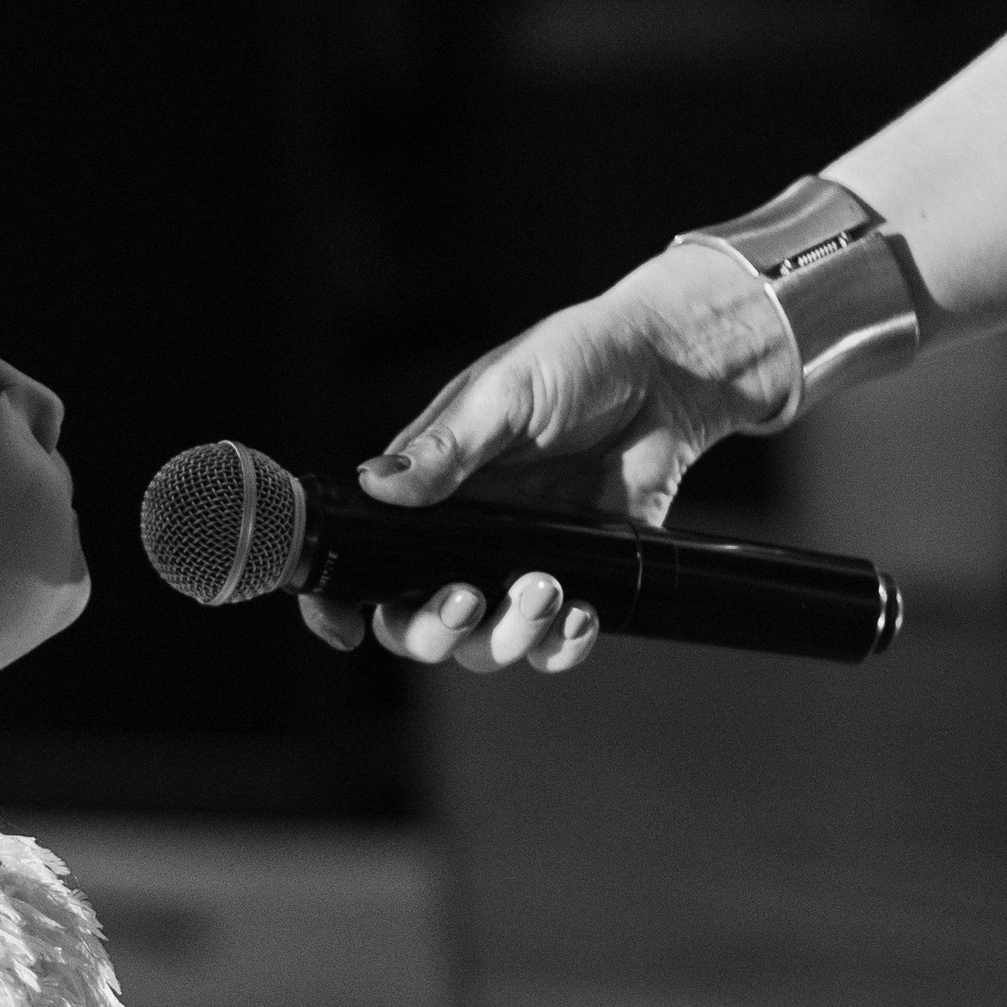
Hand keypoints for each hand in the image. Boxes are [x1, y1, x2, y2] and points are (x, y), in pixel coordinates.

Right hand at [303, 239, 792, 670]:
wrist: (667, 372)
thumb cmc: (575, 361)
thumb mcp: (503, 394)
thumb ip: (446, 448)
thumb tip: (376, 486)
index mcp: (426, 492)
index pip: (361, 559)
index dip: (339, 604)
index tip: (344, 629)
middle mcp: (462, 539)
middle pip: (416, 624)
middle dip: (433, 630)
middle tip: (466, 598)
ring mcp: (518, 565)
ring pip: (485, 645)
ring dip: (506, 636)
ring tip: (544, 589)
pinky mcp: (579, 579)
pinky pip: (557, 643)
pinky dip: (564, 644)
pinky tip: (582, 609)